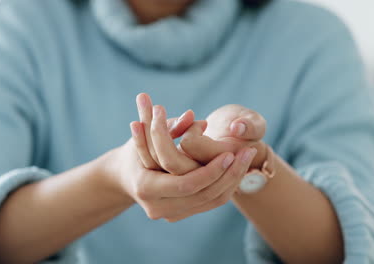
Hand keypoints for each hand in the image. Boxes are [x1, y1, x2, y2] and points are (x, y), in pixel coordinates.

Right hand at [128, 95, 257, 220]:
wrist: (124, 178)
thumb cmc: (133, 150)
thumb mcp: (145, 134)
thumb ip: (168, 125)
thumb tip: (192, 116)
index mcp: (146, 187)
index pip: (187, 184)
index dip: (211, 170)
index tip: (231, 151)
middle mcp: (158, 208)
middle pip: (204, 195)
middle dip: (230, 174)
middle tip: (249, 151)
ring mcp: (169, 215)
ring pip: (211, 201)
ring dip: (233, 180)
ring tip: (248, 157)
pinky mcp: (180, 214)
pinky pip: (209, 202)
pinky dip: (226, 185)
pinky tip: (238, 167)